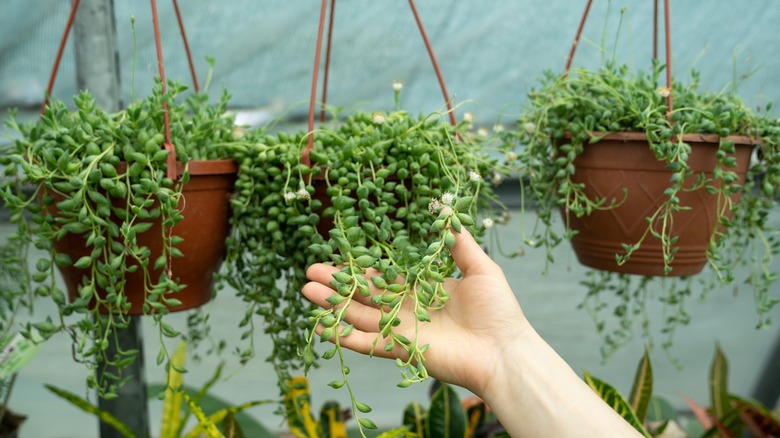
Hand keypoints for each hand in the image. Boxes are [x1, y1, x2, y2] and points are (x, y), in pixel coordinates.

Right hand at [302, 223, 526, 395]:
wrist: (504, 351)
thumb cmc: (498, 310)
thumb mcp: (480, 268)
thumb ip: (458, 242)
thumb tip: (446, 208)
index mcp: (423, 288)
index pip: (384, 275)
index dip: (361, 266)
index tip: (338, 253)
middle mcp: (408, 309)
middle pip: (365, 294)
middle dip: (338, 283)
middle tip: (310, 271)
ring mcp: (402, 330)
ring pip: (359, 315)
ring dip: (333, 304)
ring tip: (306, 290)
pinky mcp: (401, 350)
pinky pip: (366, 343)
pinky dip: (343, 337)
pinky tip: (320, 326)